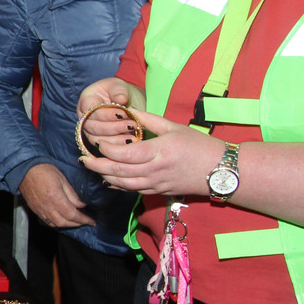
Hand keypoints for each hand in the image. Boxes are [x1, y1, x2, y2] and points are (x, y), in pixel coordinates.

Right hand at [19, 163, 93, 228]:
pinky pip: (47, 222)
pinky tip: (61, 219)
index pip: (73, 214)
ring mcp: (40, 210)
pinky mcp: (35, 210)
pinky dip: (56, 223)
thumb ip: (72, 195)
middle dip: (77, 224)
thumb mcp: (63, 179)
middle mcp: (47, 207)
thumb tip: (81, 205)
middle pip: (64, 223)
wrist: (25, 170)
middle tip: (85, 221)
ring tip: (74, 221)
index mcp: (56, 198)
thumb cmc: (44, 170)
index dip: (84, 220)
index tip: (91, 221)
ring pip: (56, 224)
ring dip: (67, 225)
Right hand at [75, 78, 146, 156]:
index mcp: (86, 101)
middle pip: (93, 126)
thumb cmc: (117, 91)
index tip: (123, 113)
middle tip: (131, 125)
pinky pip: (103, 147)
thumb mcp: (118, 85)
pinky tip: (129, 142)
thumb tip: (121, 99)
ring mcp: (89, 130)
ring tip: (132, 136)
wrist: (121, 100)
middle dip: (113, 127)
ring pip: (96, 139)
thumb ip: (118, 91)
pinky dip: (116, 145)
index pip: (90, 110)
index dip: (106, 114)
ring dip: (115, 139)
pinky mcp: (97, 139)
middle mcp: (84, 117)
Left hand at [81, 109, 226, 197]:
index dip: (106, 150)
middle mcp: (154, 170)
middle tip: (83, 159)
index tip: (96, 142)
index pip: (124, 154)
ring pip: (123, 184)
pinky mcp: (159, 191)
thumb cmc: (199, 145)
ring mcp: (156, 183)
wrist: (220, 170)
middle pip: (118, 172)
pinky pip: (133, 190)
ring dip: (105, 177)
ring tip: (93, 168)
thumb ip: (149, 120)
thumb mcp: (174, 127)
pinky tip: (110, 179)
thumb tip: (129, 111)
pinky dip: (119, 186)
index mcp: (158, 151)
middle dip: (97, 166)